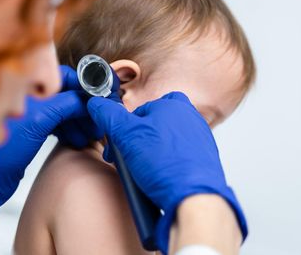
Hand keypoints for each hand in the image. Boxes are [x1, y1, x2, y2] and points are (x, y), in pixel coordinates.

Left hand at [0, 65, 95, 218]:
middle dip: (82, 106)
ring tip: (89, 135)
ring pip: (62, 108)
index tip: (97, 100)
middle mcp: (26, 93)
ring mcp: (29, 111)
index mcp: (24, 83)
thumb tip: (87, 98)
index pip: (62, 75)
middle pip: (65, 92)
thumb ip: (66, 102)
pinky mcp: (30, 127)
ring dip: (78, 120)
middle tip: (95, 123)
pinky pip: (56, 120)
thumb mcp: (40, 119)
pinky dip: (68, 127)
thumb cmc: (3, 148)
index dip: (82, 87)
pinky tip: (77, 139)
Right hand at [87, 92, 247, 253]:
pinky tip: (157, 178)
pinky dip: (165, 166)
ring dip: (149, 155)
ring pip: (163, 143)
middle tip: (127, 158)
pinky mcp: (203, 160)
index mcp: (173, 105)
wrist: (193, 197)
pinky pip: (176, 158)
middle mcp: (190, 119)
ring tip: (141, 172)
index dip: (125, 127)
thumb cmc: (165, 164)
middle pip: (152, 127)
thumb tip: (97, 104)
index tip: (119, 142)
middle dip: (135, 143)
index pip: (139, 110)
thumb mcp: (126, 134)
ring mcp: (199, 139)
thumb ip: (109, 116)